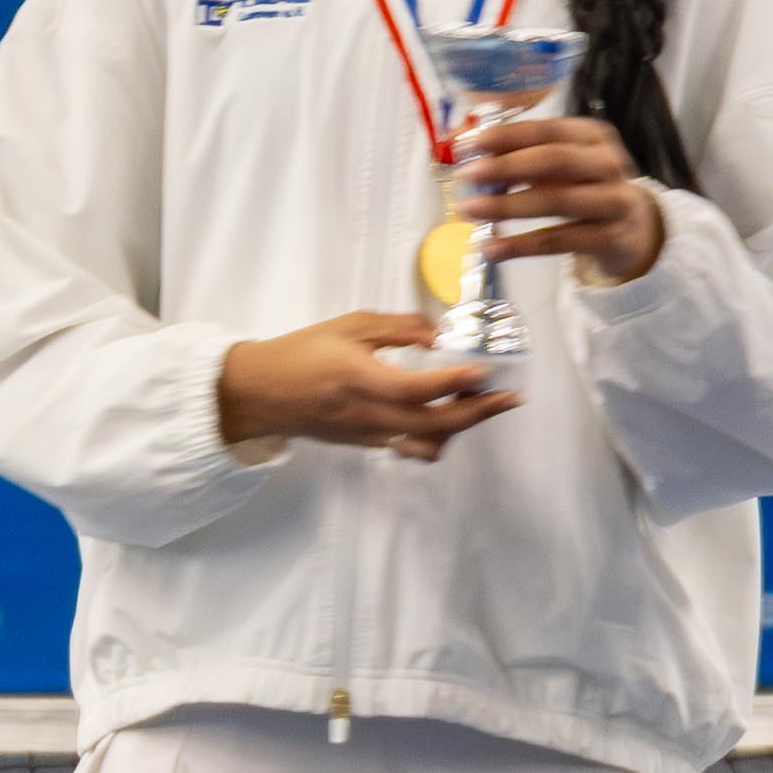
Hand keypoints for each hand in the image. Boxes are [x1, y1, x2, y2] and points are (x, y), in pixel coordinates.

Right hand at [216, 313, 519, 461]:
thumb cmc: (303, 352)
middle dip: (479, 413)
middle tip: (510, 397)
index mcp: (360, 380)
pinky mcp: (368, 445)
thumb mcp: (349, 325)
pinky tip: (449, 415)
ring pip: (428, 445)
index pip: (417, 390)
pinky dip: (438, 436)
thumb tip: (439, 334)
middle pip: (435, 426)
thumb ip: (397, 328)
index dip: (455, 384)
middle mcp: (369, 415)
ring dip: (460, 429)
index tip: (485, 371)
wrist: (262, 393)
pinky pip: (412, 447)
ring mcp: (370, 436)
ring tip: (480, 404)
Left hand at [458, 100, 665, 284]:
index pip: (546, 130)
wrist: (635, 230)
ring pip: (557, 201)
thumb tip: (462, 149)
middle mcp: (607, 163)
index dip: (505, 135)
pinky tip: (491, 248)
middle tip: (468, 175)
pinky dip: (521, 246)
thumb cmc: (586, 189)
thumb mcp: (560, 165)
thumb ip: (518, 154)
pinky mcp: (611, 238)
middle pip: (554, 160)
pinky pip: (559, 241)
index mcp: (592, 136)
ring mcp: (614, 201)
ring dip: (508, 206)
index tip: (468, 144)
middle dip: (506, 166)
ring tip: (471, 211)